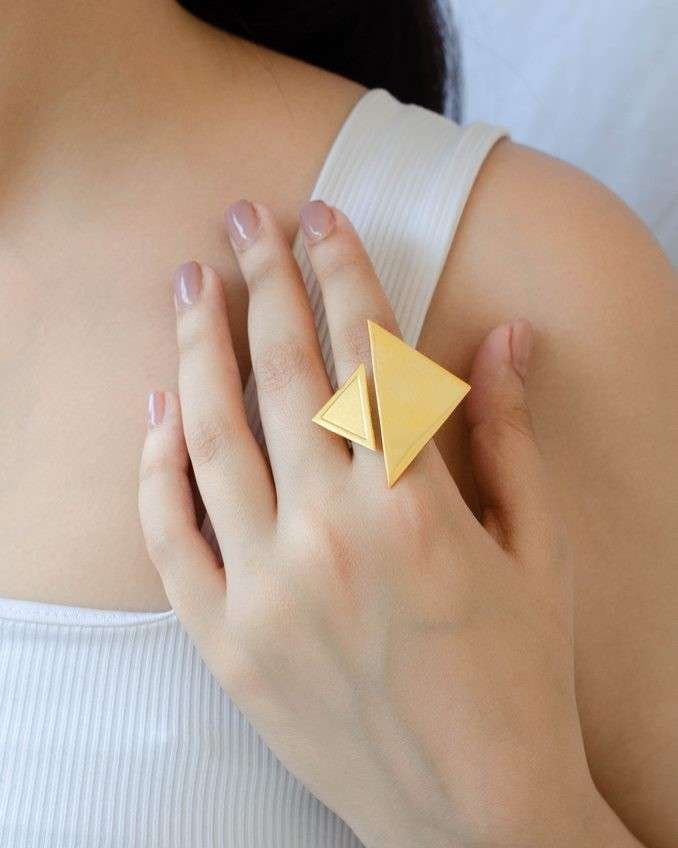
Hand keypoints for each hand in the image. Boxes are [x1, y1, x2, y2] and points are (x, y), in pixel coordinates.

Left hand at [138, 200, 620, 847]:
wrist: (473, 818)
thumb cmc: (521, 680)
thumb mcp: (540, 554)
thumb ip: (510, 437)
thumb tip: (504, 338)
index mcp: (419, 508)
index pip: (368, 354)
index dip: (343, 273)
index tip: (322, 218)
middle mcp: (333, 535)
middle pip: (284, 374)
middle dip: (264, 281)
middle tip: (243, 218)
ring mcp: (266, 589)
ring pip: (214, 434)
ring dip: (201, 345)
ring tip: (193, 282)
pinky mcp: (224, 642)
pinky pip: (170, 533)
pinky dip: (158, 462)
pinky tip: (159, 405)